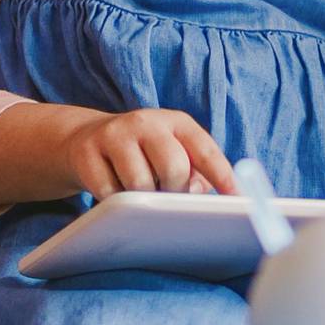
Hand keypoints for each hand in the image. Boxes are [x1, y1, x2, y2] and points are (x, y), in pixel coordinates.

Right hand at [64, 107, 234, 196]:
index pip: (206, 151)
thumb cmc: (143, 155)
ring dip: (143, 199)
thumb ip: (196, 174)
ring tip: (140, 192)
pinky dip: (117, 202)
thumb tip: (201, 197)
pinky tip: (115, 191)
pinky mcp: (87, 152)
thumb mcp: (173, 155)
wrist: (85, 139)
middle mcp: (146, 122)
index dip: (224, 178)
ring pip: (140, 184)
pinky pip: (109, 193)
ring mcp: (114, 134)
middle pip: (174, 167)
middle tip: (166, 197)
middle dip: (174, 192)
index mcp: (176, 122)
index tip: (239, 202)